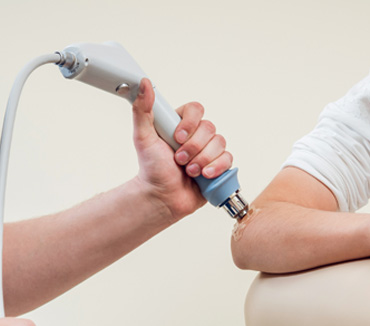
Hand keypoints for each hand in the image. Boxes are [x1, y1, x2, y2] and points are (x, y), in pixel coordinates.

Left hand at [130, 78, 232, 221]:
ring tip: (188, 171)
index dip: (190, 123)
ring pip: (219, 143)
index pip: (196, 109)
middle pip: (209, 127)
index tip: (177, 137)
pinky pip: (228, 159)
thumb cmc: (151, 169)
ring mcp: (209, 150)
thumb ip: (142, 111)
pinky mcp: (218, 166)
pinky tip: (203, 176)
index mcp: (181, 124)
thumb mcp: (142, 138)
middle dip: (193, 147)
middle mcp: (197, 135)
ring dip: (202, 159)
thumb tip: (144, 84)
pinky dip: (216, 167)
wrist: (162, 197)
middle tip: (179, 160)